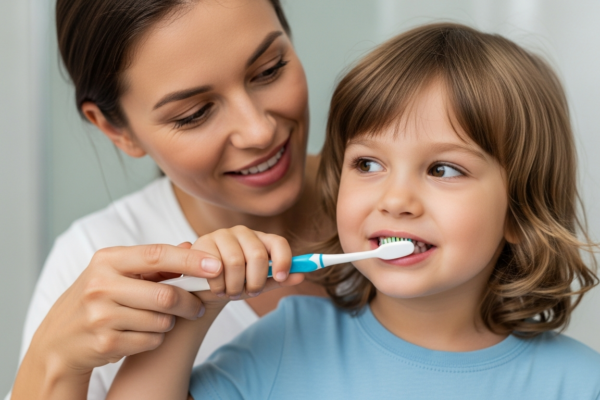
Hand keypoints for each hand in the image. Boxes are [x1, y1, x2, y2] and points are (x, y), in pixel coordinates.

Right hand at [27, 242, 221, 373]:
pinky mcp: (105, 342)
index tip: (216, 265)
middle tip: (199, 306)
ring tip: (160, 318)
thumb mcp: (118, 272)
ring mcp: (101, 315)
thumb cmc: (100, 297)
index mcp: (107, 260)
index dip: (190, 260)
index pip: (157, 255)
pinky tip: (142, 333)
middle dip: (190, 303)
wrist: (60, 339)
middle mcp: (101, 285)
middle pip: (166, 295)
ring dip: (170, 322)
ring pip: (162, 320)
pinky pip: (152, 341)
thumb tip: (191, 245)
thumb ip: (154, 261)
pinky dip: (156, 338)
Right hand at [190, 226, 303, 305]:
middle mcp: (243, 232)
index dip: (283, 260)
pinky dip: (218, 284)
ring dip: (235, 286)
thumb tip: (300, 276)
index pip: (278, 242)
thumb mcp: (259, 282)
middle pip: (257, 255)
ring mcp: (222, 234)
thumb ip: (279, 279)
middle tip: (249, 293)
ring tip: (231, 292)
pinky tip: (217, 287)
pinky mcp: (203, 242)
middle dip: (255, 282)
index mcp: (261, 239)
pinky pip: (215, 266)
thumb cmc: (236, 280)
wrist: (207, 285)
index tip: (282, 277)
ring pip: (236, 262)